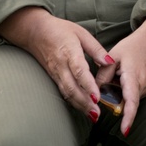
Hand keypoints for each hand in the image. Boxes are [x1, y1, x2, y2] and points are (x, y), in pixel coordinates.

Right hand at [0, 7, 111, 123]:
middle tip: (97, 113)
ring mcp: (56, 73)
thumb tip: (109, 62)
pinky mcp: (53, 77)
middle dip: (85, 102)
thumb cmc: (60, 30)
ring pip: (67, 93)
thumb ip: (96, 49)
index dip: (88, 85)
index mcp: (69, 51)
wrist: (35, 32)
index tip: (97, 96)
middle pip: (72, 87)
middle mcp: (61, 65)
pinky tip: (82, 108)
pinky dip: (73, 102)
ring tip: (93, 115)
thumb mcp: (81, 33)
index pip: (79, 70)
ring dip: (80, 105)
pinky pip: (63, 92)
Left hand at [95, 14, 145, 136]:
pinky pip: (133, 95)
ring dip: (119, 93)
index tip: (124, 131)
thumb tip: (94, 93)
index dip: (128, 117)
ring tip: (118, 73)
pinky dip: (125, 90)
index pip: (131, 101)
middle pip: (125, 103)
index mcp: (133, 77)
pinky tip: (124, 75)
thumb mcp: (114, 55)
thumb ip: (103, 74)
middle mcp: (143, 86)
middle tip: (108, 81)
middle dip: (113, 100)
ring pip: (128, 99)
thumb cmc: (135, 45)